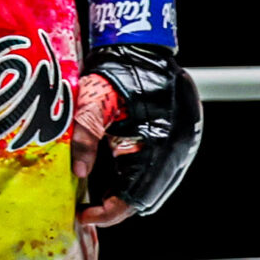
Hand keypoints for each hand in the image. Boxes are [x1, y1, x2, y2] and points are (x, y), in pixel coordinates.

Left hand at [75, 0, 202, 222]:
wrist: (138, 43)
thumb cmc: (113, 70)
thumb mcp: (92, 103)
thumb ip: (83, 138)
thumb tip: (77, 174)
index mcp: (161, 142)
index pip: (138, 196)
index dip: (110, 212)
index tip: (84, 215)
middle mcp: (178, 147)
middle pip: (147, 194)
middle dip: (116, 204)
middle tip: (85, 207)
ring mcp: (182, 142)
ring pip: (153, 183)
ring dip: (126, 191)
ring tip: (93, 194)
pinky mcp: (178, 136)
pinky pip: (157, 167)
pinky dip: (134, 175)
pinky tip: (111, 174)